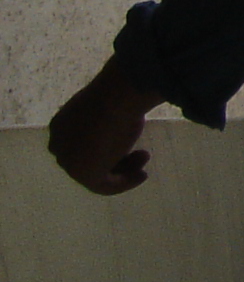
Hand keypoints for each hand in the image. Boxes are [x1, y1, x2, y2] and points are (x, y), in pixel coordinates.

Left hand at [48, 57, 160, 193]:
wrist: (115, 98)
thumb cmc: (116, 96)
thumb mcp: (108, 105)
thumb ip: (107, 117)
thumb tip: (122, 116)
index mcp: (60, 125)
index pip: (81, 143)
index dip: (106, 144)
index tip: (129, 141)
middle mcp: (60, 145)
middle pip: (89, 159)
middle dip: (117, 159)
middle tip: (143, 153)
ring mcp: (70, 161)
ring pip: (97, 173)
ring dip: (123, 170)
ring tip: (145, 162)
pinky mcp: (84, 174)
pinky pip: (104, 185)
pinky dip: (124, 183)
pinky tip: (142, 175)